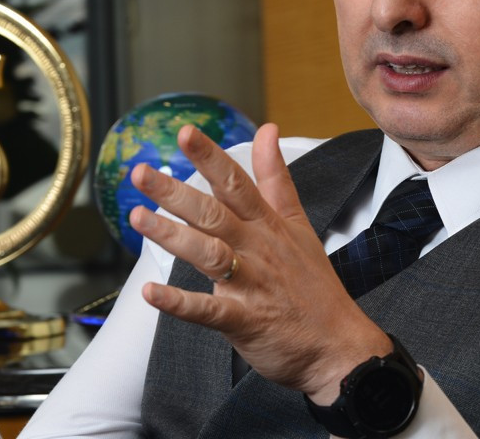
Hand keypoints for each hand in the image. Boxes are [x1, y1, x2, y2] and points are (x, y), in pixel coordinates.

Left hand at [129, 123, 391, 402]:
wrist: (341, 347)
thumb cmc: (315, 287)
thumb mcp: (299, 224)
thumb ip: (276, 178)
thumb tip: (267, 130)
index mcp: (268, 225)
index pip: (236, 183)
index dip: (210, 157)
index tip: (185, 133)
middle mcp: (257, 249)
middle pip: (213, 213)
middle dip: (174, 191)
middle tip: (141, 173)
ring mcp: (251, 284)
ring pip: (207, 253)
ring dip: (171, 235)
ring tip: (138, 218)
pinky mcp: (244, 320)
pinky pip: (208, 309)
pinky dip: (179, 302)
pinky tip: (151, 292)